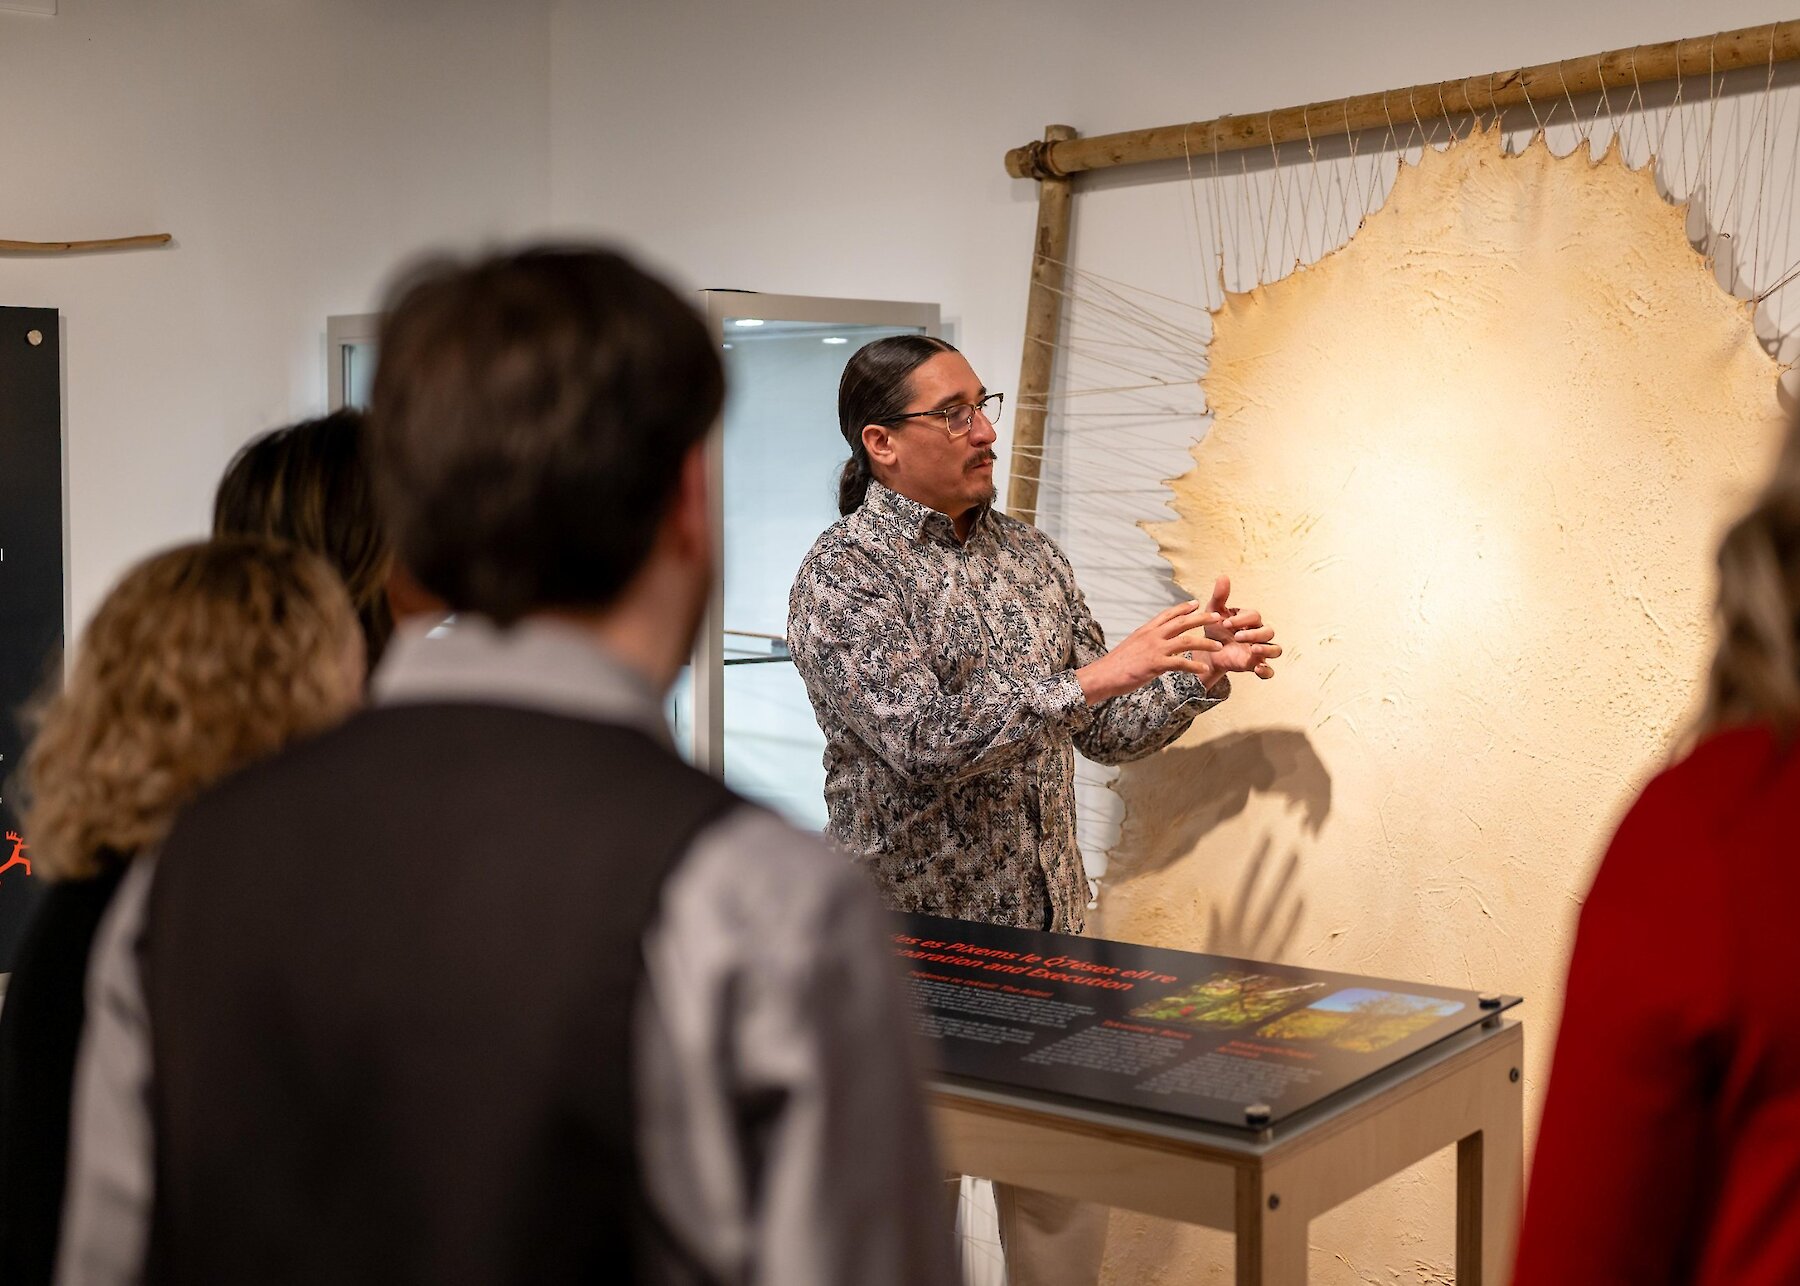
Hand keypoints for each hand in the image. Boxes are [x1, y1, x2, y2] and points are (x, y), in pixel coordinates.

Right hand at [1076, 600, 1220, 704]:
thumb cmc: (1115, 664)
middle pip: (1181, 622)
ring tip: (1218, 646)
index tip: (1196, 603)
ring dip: (1205, 643)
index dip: (1183, 608)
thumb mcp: (1131, 645)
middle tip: (1217, 617)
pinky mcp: (1155, 664)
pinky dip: (1194, 666)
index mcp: (1145, 630)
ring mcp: (1154, 649)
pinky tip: (1204, 669)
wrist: (1102, 675)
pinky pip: (1180, 663)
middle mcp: (1152, 635)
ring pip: (1186, 641)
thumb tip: (1150, 641)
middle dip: (1201, 618)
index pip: (1167, 614)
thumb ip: (1144, 641)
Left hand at [1197, 573, 1279, 682]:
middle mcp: (1258, 634)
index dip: (1242, 619)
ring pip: (1276, 650)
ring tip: (1253, 649)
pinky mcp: (1255, 665)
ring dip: (1267, 650)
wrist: (1207, 651)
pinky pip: (1269, 671)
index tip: (1226, 623)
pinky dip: (1267, 671)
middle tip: (1237, 636)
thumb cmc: (1215, 628)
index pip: (1254, 616)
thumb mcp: (1214, 612)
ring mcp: (1259, 651)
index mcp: (1250, 619)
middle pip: (1269, 632)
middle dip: (1254, 633)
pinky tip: (1257, 669)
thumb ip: (1220, 596)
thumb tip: (1223, 576)